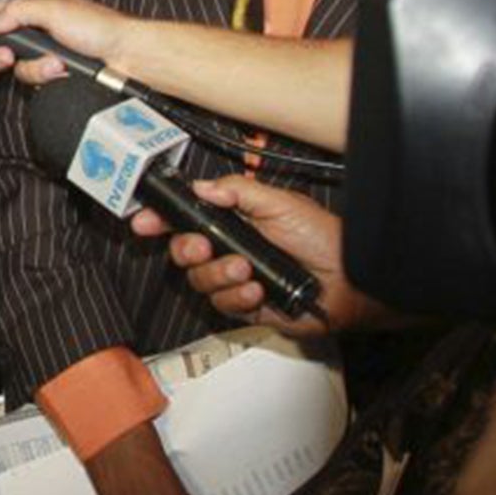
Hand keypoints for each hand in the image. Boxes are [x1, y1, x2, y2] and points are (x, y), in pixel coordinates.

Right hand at [0, 0, 127, 83]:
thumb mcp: (54, 9)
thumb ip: (17, 12)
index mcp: (36, 9)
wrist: (128, 58)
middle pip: (1, 46)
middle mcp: (38, 33)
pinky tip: (63, 72)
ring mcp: (46, 56)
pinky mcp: (54, 76)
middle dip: (3, 53)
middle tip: (9, 55)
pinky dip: (47, 78)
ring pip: (18, 67)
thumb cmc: (101, 27)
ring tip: (56, 63)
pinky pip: (35, 82)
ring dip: (35, 67)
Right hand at [130, 176, 363, 337]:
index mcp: (234, 222)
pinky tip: (257, 290)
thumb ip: (238, 191)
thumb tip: (203, 187)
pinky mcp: (247, 307)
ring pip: (200, 281)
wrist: (350, 280)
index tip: (144, 221)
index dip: (162, 220)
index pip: (188, 220)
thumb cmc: (323, 239)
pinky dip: (237, 296)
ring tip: (247, 269)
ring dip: (219, 274)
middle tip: (203, 247)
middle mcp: (230, 250)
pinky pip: (222, 304)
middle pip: (183, 253)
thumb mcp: (280, 203)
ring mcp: (237, 280)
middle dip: (187, 250)